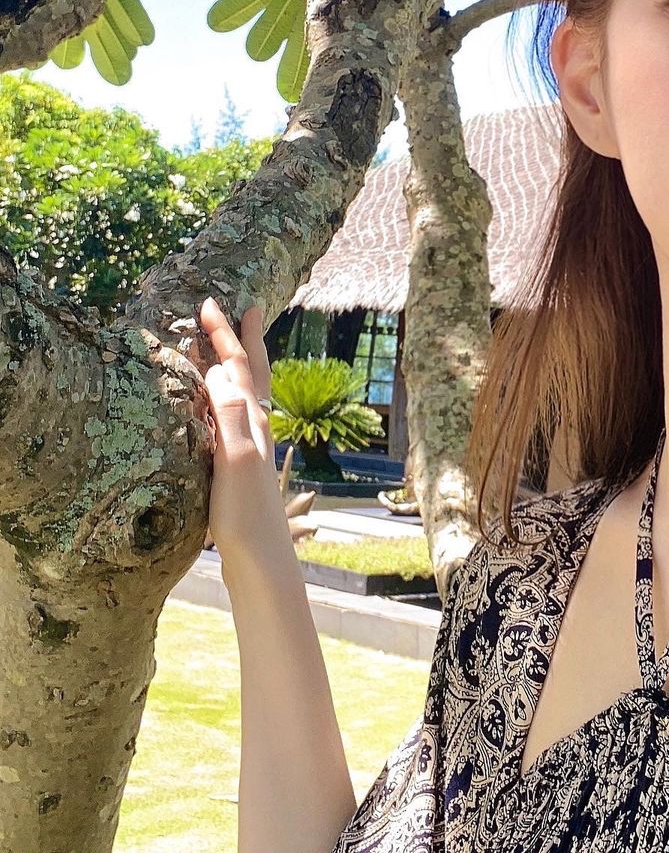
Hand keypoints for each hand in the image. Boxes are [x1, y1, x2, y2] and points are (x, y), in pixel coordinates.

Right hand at [199, 296, 290, 564]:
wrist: (261, 562)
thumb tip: (220, 371)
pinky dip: (229, 399)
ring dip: (241, 366)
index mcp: (253, 421)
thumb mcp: (235, 459)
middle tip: (243, 310)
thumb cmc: (247, 514)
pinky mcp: (241, 468)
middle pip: (254, 373)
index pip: (239, 366)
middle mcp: (257, 428)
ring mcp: (251, 447)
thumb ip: (230, 414)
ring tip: (234, 349)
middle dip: (243, 340)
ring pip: (248, 393)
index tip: (210, 304)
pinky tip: (219, 410)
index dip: (225, 335)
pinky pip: (236, 417)